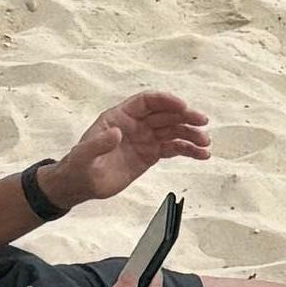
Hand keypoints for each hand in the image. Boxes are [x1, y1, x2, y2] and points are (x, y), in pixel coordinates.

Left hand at [54, 88, 210, 207]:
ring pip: (173, 131)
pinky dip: (188, 150)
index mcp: (120, 116)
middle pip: (165, 115)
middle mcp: (136, 124)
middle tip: (202, 123)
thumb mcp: (84, 155)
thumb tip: (117, 133)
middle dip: (185, 117)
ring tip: (205, 143)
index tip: (182, 107)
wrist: (82, 184)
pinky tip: (202, 155)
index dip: (165, 101)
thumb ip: (99, 144)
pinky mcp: (151, 154)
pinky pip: (173, 148)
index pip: (147, 102)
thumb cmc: (79, 166)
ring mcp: (145, 138)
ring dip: (191, 135)